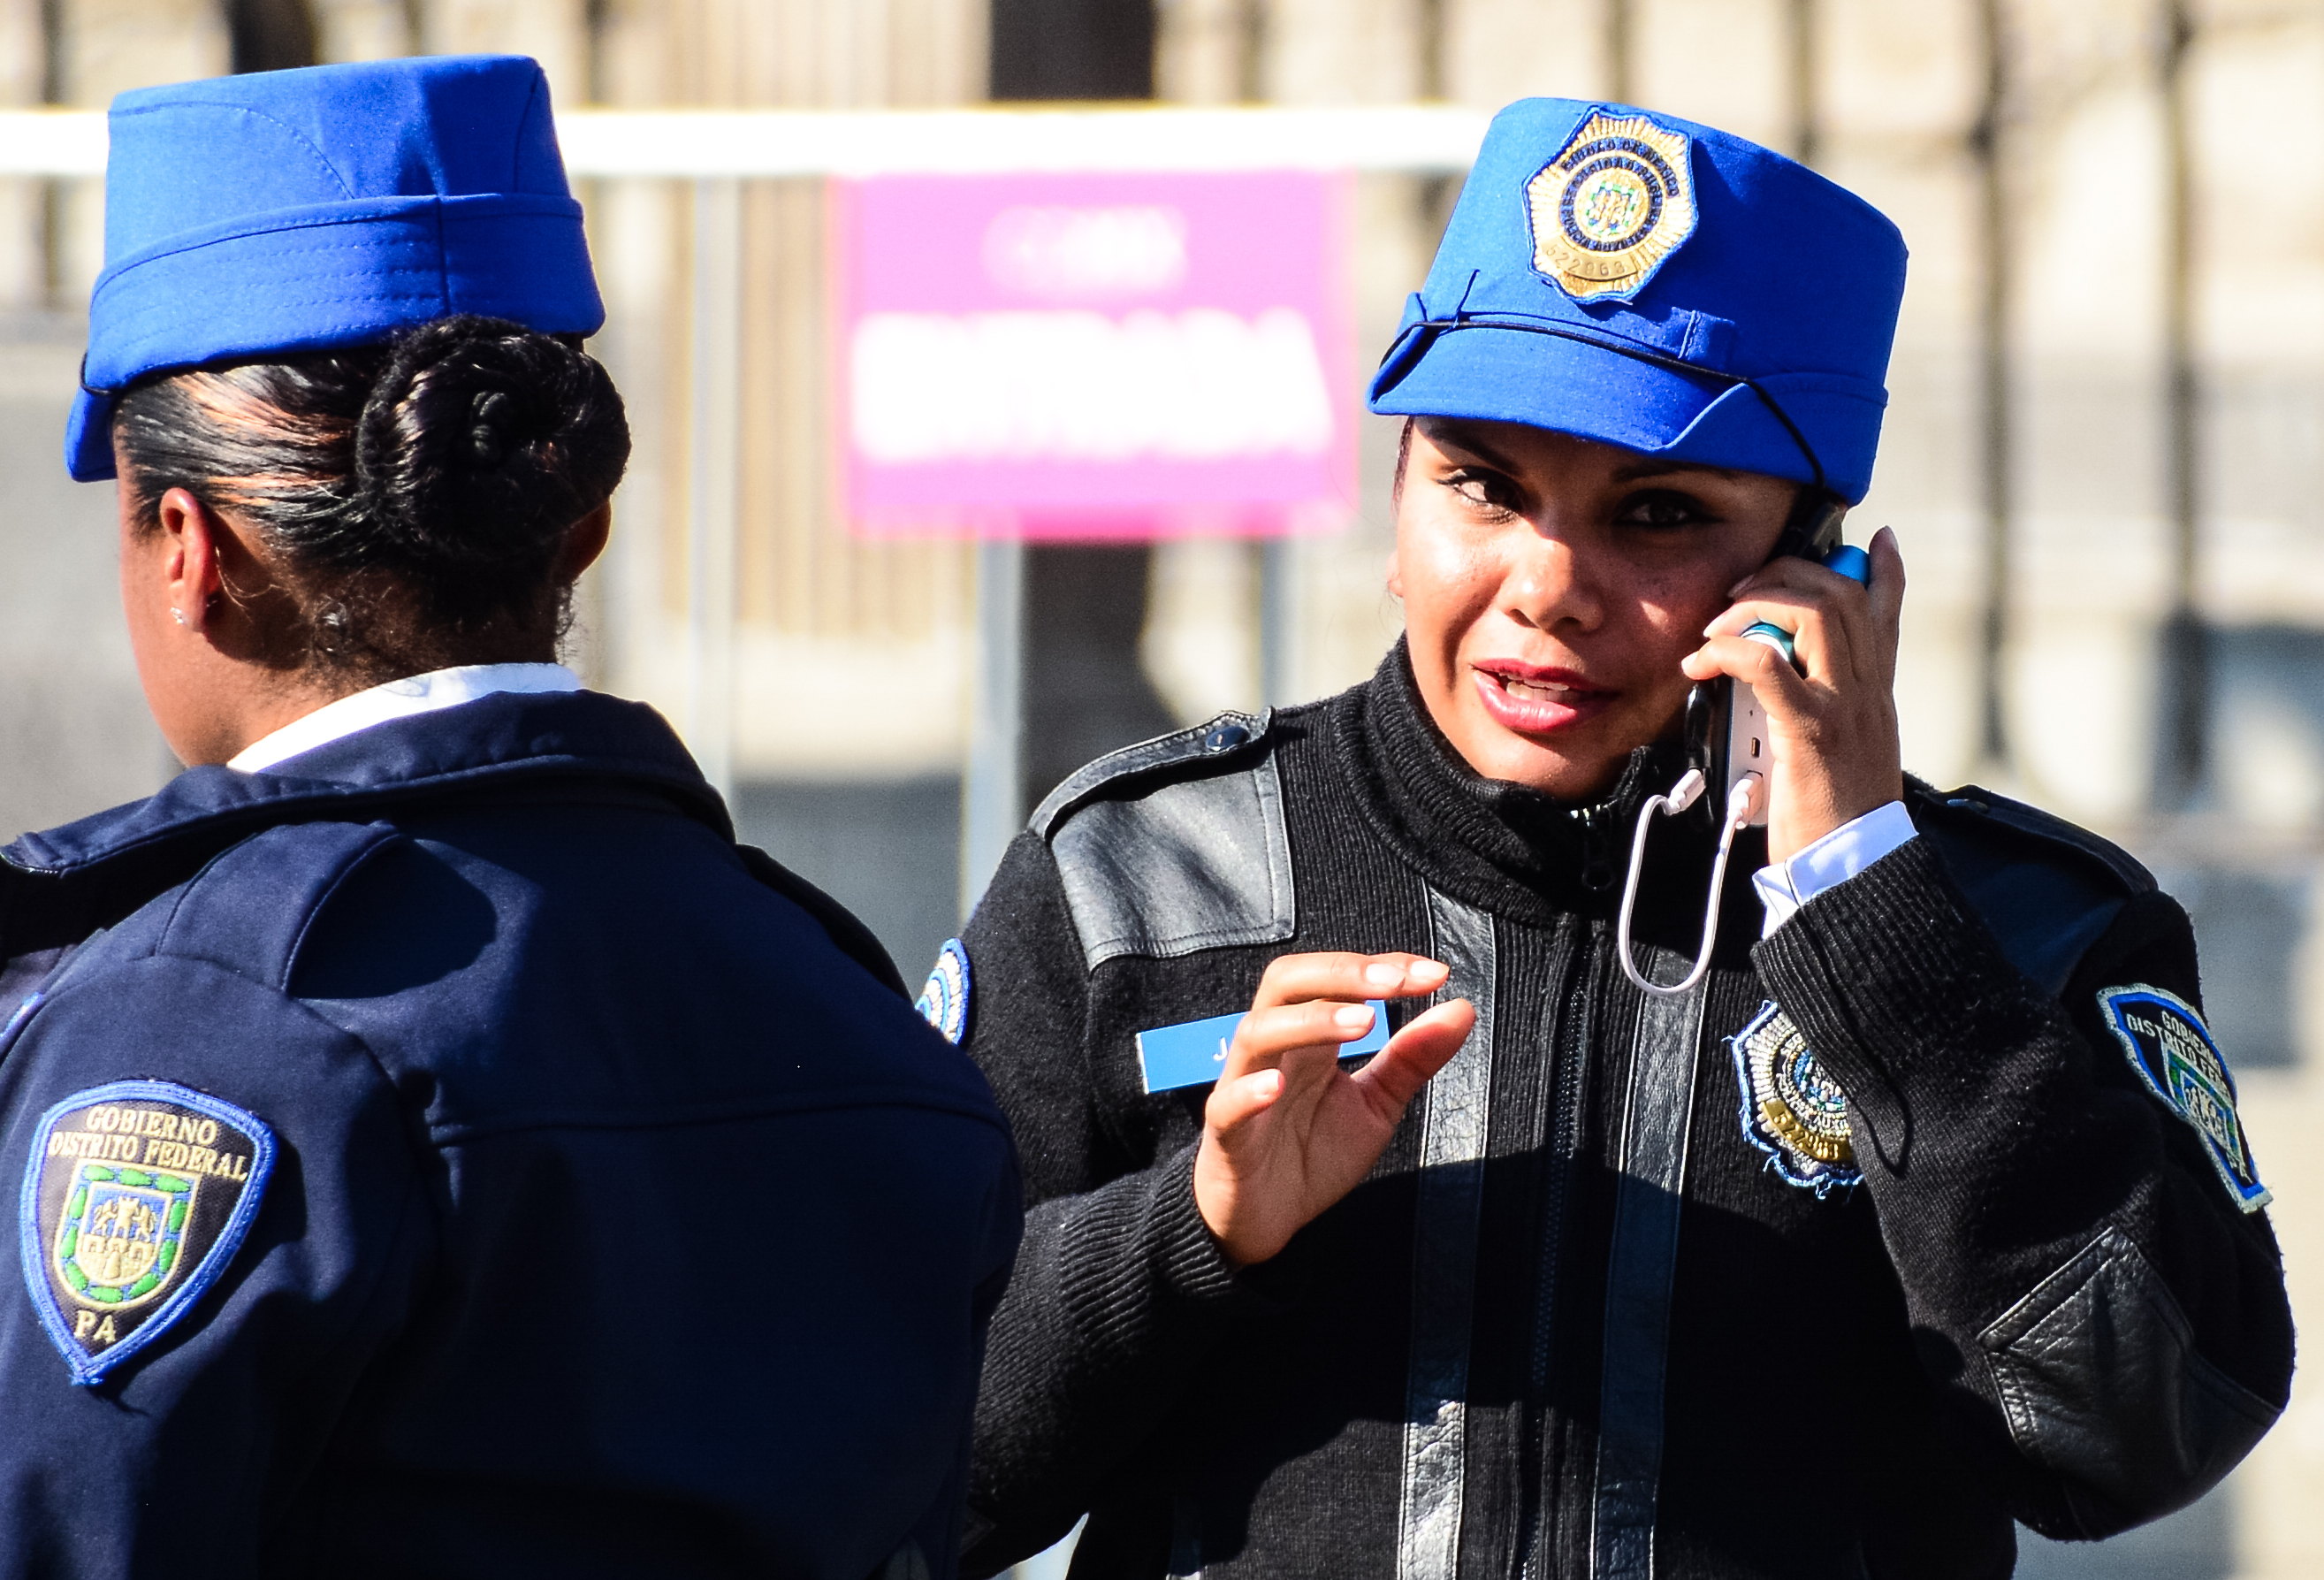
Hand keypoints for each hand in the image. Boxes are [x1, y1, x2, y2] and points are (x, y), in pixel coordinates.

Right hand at [1194, 952, 1475, 1266]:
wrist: (1266, 1221)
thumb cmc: (1312, 1155)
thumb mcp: (1376, 1106)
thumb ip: (1411, 1059)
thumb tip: (1460, 1008)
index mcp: (1310, 1038)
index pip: (1336, 978)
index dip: (1383, 966)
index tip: (1434, 974)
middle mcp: (1275, 1051)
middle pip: (1287, 982)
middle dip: (1342, 972)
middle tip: (1395, 980)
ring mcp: (1244, 1089)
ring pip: (1258, 1032)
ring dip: (1311, 1020)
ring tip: (1364, 1022)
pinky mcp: (1226, 1138)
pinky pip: (1226, 1106)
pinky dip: (1249, 1091)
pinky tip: (1277, 1085)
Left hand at [1680, 526, 1906, 862]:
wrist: (1854, 867)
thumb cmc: (1835, 816)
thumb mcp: (1843, 750)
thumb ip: (1826, 708)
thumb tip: (1786, 686)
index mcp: (1875, 693)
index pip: (1887, 613)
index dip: (1884, 569)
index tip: (1874, 540)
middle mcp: (1868, 691)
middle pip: (1842, 595)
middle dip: (1786, 575)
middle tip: (1741, 592)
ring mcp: (1844, 707)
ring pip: (1815, 613)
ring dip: (1756, 603)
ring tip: (1718, 626)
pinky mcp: (1810, 732)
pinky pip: (1770, 666)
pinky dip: (1730, 650)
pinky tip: (1703, 661)